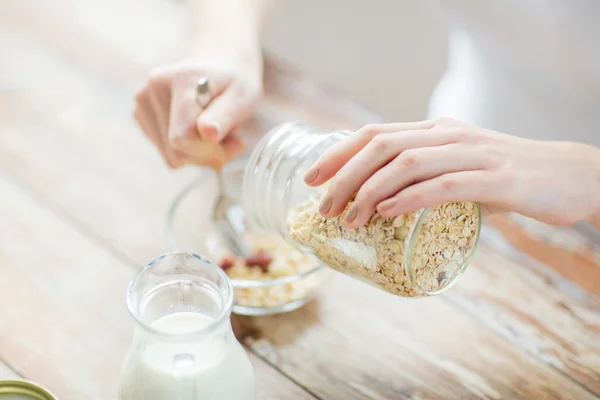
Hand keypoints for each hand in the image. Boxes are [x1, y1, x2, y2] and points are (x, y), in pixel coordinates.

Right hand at [134, 52, 262, 168]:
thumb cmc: (235, 83)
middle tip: (230, 138)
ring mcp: (143, 100)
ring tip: (213, 131)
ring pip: (171, 157)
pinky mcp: (141, 114)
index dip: (211, 150)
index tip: (236, 142)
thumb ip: (225, 116)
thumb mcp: (243, 97)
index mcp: (182, 78)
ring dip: (198, 154)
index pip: (184, 137)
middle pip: (176, 151)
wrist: (220, 64)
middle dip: (207, 154)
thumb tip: (207, 132)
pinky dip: (187, 151)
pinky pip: (166, 153)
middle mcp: (154, 87)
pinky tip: (198, 131)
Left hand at [304, 118, 599, 227]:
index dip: (338, 153)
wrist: (569, 176)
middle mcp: (448, 135)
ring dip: (370, 192)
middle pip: (382, 145)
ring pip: (407, 163)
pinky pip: (445, 184)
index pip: (375, 132)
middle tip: (323, 207)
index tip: (311, 178)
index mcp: (435, 130)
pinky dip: (410, 198)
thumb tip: (385, 206)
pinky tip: (387, 213)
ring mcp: (473, 154)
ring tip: (348, 219)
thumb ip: (425, 179)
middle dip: (344, 175)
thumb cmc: (506, 177)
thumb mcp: (457, 168)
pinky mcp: (497, 180)